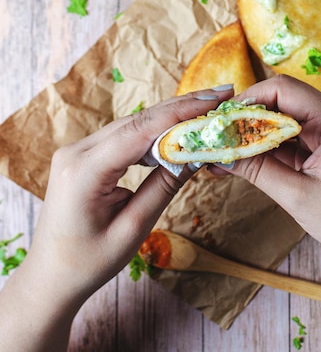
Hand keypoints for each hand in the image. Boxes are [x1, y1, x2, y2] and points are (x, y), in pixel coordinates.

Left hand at [0, 85, 233, 351]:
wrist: (50, 277)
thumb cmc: (88, 262)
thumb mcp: (132, 229)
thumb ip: (163, 187)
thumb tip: (196, 156)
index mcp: (84, 170)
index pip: (139, 130)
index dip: (179, 112)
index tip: (213, 100)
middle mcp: (76, 151)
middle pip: (137, 121)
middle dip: (180, 107)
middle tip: (219, 95)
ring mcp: (77, 150)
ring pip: (131, 125)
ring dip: (168, 117)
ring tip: (205, 109)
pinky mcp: (83, 155)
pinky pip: (123, 136)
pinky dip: (152, 132)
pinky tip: (176, 129)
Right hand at [211, 76, 320, 282]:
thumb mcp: (298, 196)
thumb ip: (257, 170)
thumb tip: (221, 154)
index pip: (282, 89)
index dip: (248, 99)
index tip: (222, 118)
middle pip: (283, 100)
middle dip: (249, 117)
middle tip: (220, 136)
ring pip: (287, 118)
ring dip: (259, 133)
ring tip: (230, 151)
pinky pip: (297, 135)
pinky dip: (274, 145)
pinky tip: (251, 159)